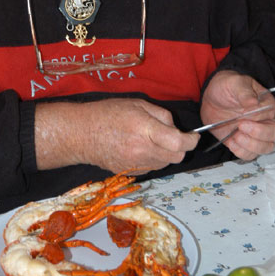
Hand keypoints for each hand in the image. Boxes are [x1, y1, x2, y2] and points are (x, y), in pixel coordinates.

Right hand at [35, 97, 198, 174]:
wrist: (81, 134)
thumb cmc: (108, 113)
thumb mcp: (137, 103)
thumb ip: (161, 115)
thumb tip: (175, 128)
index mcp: (144, 129)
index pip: (178, 143)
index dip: (191, 140)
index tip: (193, 136)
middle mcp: (142, 150)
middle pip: (176, 157)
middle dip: (180, 148)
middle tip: (172, 137)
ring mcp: (135, 164)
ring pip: (165, 165)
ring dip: (166, 154)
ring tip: (152, 140)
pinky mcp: (130, 172)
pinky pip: (152, 168)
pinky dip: (154, 160)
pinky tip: (141, 148)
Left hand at [201, 70, 274, 159]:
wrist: (212, 97)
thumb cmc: (227, 87)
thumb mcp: (234, 83)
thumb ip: (244, 92)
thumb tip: (253, 102)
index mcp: (266, 104)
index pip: (270, 115)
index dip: (258, 118)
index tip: (243, 116)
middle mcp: (264, 120)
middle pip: (274, 134)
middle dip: (259, 135)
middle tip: (240, 126)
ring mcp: (254, 133)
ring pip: (265, 147)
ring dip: (250, 145)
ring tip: (235, 136)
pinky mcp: (243, 142)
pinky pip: (249, 154)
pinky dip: (241, 152)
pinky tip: (231, 142)